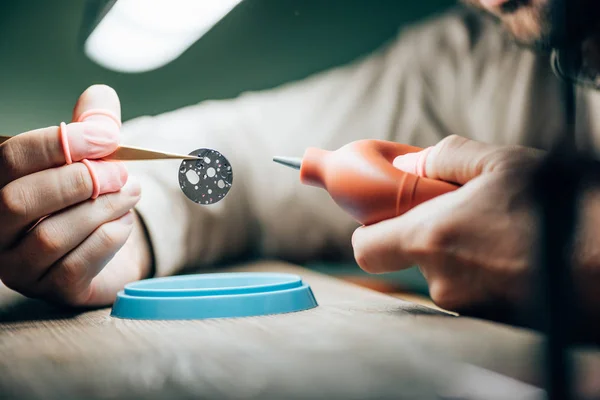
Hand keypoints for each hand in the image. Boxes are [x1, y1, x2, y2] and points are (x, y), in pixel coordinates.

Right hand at [0, 85, 150, 306]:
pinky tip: (123, 223)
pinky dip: (109, 239)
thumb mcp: (92, 156)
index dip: (60, 143)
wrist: (104, 247)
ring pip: (51, 237)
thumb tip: (101, 97)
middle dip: (80, 181)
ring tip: (132, 194)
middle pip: (20, 200)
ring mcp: (18, 264)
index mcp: (0, 183)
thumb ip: (93, 125)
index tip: (108, 136)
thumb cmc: (89, 196)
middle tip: (122, 173)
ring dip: (102, 210)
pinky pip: (75, 266)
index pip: (12, 158)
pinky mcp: (50, 289)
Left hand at [352, 135, 545, 313]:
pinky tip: (517, 253)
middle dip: (429, 236)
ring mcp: (468, 305)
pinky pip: (475, 290)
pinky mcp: (494, 321)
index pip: (365, 248)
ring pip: (447, 274)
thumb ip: (442, 158)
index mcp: (430, 237)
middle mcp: (441, 279)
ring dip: (463, 252)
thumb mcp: (499, 162)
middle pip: (411, 258)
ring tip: (505, 230)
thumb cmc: (554, 205)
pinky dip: (486, 272)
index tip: (389, 213)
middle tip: (463, 213)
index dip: (371, 229)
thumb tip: (408, 165)